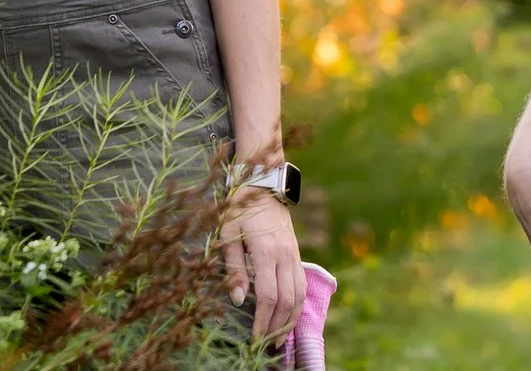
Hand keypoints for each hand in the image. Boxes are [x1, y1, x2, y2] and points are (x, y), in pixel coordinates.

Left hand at [219, 187, 304, 341]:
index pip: (268, 297)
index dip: (262, 321)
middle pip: (287, 302)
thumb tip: (238, 299)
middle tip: (265, 345)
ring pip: (299, 297)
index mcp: (266, 252)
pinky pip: (302, 286)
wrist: (263, 185)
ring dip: (289, 321)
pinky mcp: (297, 254)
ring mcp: (294, 255)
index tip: (254, 338)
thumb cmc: (239, 208)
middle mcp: (285, 256)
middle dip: (276, 327)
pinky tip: (288, 317)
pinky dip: (297, 306)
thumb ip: (234, 267)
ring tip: (278, 339)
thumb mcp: (228, 234)